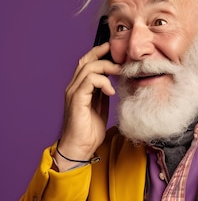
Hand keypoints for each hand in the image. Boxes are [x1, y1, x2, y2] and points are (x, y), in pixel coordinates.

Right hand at [56, 43, 120, 169]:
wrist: (79, 148)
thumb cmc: (89, 132)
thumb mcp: (100, 108)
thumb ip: (103, 94)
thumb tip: (112, 83)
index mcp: (79, 87)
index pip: (87, 62)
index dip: (100, 53)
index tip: (116, 52)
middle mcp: (73, 87)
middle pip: (86, 60)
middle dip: (104, 55)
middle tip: (121, 59)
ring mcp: (73, 92)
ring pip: (88, 68)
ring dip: (107, 67)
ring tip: (119, 73)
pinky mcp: (76, 99)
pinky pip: (89, 81)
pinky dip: (103, 82)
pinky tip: (111, 91)